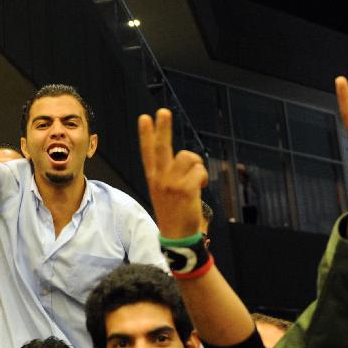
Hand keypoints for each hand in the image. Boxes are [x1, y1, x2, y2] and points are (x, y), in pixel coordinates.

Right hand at [138, 109, 208, 238]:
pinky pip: (199, 170)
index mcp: (154, 178)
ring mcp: (171, 183)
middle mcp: (160, 178)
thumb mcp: (164, 192)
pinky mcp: (185, 188)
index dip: (146, 134)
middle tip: (162, 111)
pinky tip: (200, 188)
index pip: (148, 152)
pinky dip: (203, 177)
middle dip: (162, 128)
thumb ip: (170, 175)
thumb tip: (185, 159)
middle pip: (161, 147)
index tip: (144, 118)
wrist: (176, 235)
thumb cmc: (174, 213)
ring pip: (188, 157)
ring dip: (196, 165)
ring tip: (196, 179)